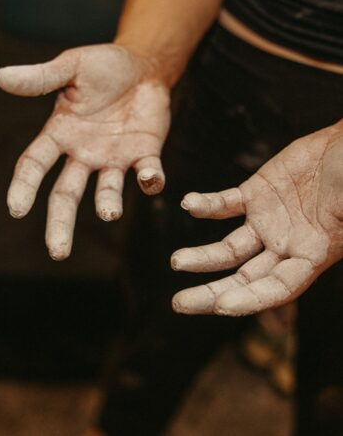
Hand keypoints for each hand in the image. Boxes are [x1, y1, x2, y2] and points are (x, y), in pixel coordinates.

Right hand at [0, 44, 170, 259]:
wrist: (144, 64)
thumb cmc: (103, 65)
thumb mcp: (71, 66)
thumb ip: (40, 77)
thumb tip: (0, 76)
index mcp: (58, 134)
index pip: (34, 165)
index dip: (24, 187)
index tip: (16, 209)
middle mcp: (82, 153)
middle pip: (65, 195)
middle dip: (60, 224)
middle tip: (57, 252)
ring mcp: (113, 158)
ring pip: (106, 192)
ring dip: (108, 204)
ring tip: (109, 213)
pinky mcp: (145, 155)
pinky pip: (147, 174)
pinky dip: (150, 180)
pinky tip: (150, 180)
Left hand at [172, 122, 342, 315]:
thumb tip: (327, 247)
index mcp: (312, 256)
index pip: (277, 288)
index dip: (250, 300)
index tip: (221, 308)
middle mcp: (285, 245)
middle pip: (244, 278)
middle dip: (212, 293)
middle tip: (179, 304)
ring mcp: (267, 221)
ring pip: (228, 249)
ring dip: (201, 258)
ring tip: (176, 262)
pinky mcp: (255, 194)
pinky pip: (224, 205)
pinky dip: (206, 206)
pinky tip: (188, 204)